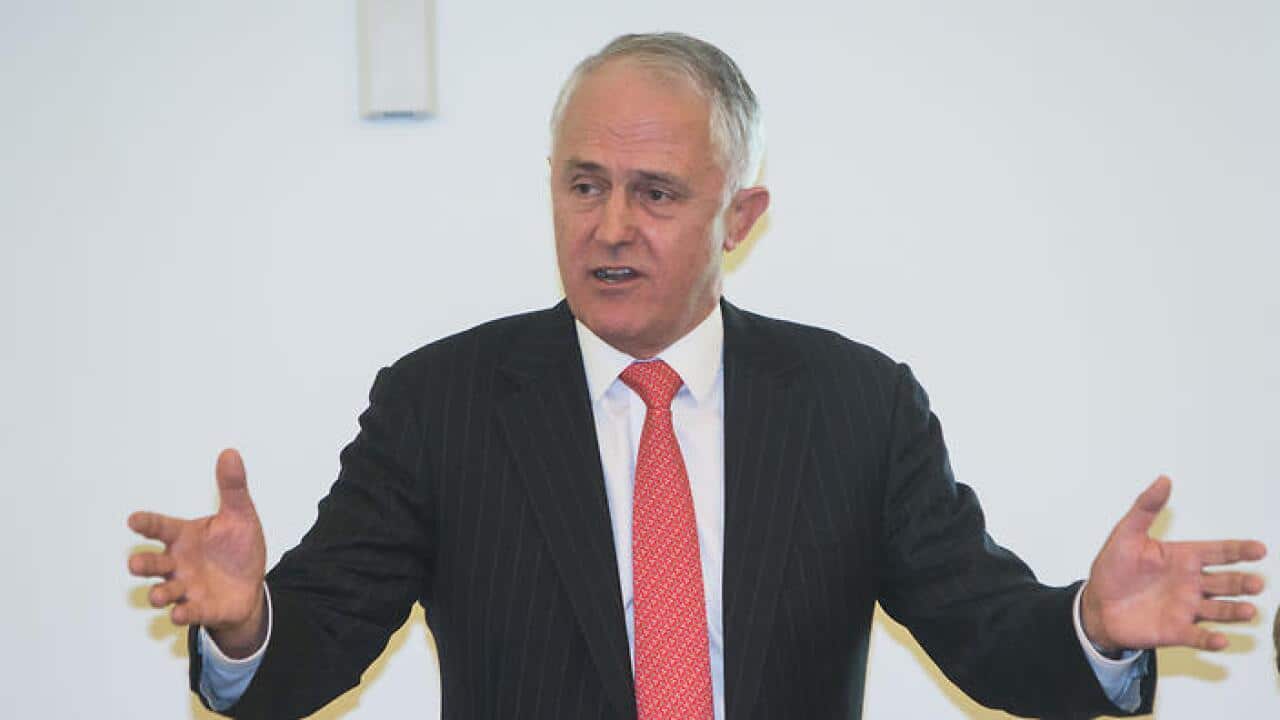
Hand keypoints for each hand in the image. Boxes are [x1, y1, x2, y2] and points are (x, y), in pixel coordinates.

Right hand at [128, 449, 267, 656]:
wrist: (250, 585)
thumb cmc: (237, 548)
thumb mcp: (240, 515)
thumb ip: (232, 488)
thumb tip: (230, 453)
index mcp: (184, 537)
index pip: (161, 527)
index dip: (147, 524)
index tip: (134, 519)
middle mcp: (178, 563)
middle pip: (154, 562)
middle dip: (144, 563)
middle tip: (135, 563)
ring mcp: (186, 587)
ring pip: (164, 591)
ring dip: (159, 593)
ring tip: (159, 595)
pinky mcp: (200, 608)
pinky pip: (188, 612)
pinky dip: (182, 613)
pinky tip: (178, 614)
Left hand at [1081, 476, 1266, 652]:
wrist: (1096, 604)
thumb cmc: (1112, 569)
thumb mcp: (1126, 534)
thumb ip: (1145, 508)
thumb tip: (1163, 480)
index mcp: (1182, 558)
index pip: (1218, 552)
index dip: (1239, 550)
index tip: (1260, 549)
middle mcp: (1190, 583)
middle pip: (1225, 582)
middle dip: (1242, 582)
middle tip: (1256, 583)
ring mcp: (1185, 607)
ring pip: (1219, 610)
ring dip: (1234, 611)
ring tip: (1249, 610)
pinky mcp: (1176, 630)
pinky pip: (1198, 636)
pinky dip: (1211, 639)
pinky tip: (1221, 639)